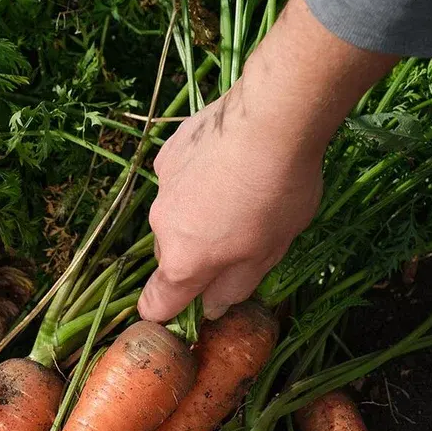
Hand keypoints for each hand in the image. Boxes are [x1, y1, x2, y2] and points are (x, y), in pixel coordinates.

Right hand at [138, 0, 397, 322]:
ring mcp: (161, 185)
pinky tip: (228, 162)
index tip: (191, 305)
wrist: (272, 118)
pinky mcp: (168, 151)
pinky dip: (197, 180)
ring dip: (198, 216)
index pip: (155, 305)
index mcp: (183, 262)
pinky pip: (179, 179)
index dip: (169, 312)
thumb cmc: (276, 197)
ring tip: (239, 191)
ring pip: (176, 215)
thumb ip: (234, 288)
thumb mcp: (267, 256)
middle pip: (171, 257)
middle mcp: (160, 226)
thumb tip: (211, 307)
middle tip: (240, 237)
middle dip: (197, 257)